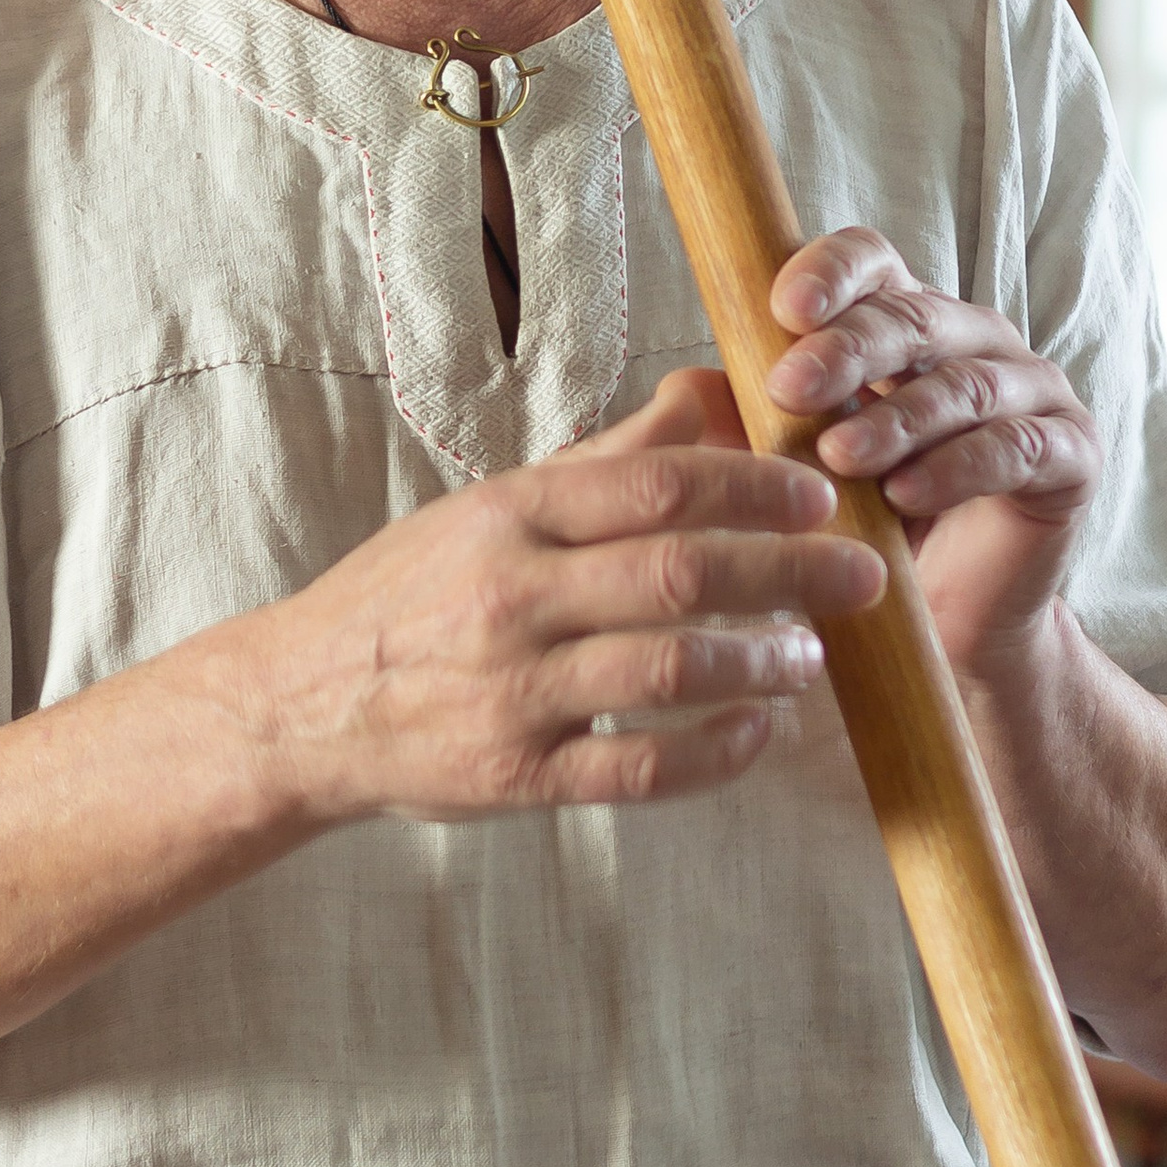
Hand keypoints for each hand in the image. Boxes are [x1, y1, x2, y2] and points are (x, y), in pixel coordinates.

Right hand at [247, 370, 884, 823]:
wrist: (303, 705)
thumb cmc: (414, 594)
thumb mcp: (497, 506)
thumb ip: (609, 458)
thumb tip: (709, 390)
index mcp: (511, 515)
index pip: (658, 486)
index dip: (755, 488)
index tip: (820, 497)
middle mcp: (513, 596)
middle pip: (680, 572)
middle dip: (790, 571)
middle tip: (863, 575)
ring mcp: (514, 691)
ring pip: (670, 669)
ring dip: (762, 661)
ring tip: (812, 656)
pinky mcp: (519, 776)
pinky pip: (641, 768)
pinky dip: (715, 752)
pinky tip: (758, 731)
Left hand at [763, 230, 1100, 680]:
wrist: (949, 627)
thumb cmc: (871, 531)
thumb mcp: (799, 470)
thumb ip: (752, 422)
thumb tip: (685, 386)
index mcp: (912, 324)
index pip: (876, 263)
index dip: (833, 273)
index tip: (780, 306)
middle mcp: (978, 342)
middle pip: (915, 317)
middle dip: (849, 349)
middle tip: (791, 388)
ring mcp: (1034, 393)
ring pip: (964, 384)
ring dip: (897, 418)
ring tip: (838, 456)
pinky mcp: (1073, 455)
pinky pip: (1017, 448)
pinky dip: (959, 467)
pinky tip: (907, 493)